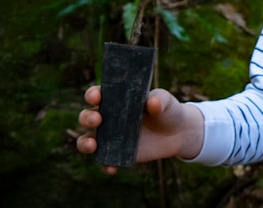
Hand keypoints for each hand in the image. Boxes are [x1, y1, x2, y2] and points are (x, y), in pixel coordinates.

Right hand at [77, 85, 203, 173]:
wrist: (177, 132)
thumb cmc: (167, 110)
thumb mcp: (165, 101)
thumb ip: (159, 99)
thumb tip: (152, 102)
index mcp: (116, 99)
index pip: (97, 95)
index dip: (92, 95)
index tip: (96, 97)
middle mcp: (108, 118)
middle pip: (87, 117)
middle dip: (87, 118)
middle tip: (98, 119)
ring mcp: (110, 137)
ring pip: (88, 139)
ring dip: (85, 143)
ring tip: (93, 145)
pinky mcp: (117, 153)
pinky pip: (104, 161)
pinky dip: (104, 165)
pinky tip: (111, 168)